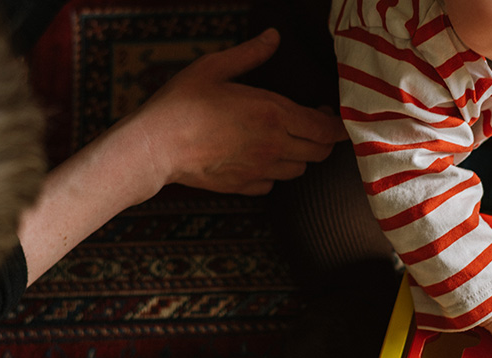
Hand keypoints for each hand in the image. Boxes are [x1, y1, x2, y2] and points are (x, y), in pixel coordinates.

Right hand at [127, 28, 348, 195]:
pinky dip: (272, 174)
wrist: (155, 146)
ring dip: (298, 157)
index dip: (336, 125)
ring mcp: (261, 170)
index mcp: (273, 115)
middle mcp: (274, 146)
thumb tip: (273, 37)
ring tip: (283, 141)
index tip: (329, 115)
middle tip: (311, 127)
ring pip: (299, 170)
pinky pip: (272, 185)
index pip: (325, 129)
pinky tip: (258, 160)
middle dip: (323, 141)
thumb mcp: (214, 67)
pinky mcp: (245, 187)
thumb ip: (250, 54)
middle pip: (319, 153)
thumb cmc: (181, 103)